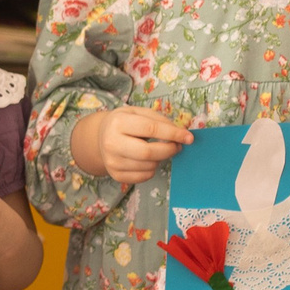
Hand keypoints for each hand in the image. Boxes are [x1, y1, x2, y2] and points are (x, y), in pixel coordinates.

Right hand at [75, 106, 191, 184]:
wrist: (100, 137)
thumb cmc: (125, 123)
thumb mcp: (139, 113)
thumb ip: (160, 121)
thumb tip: (181, 135)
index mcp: (118, 122)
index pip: (151, 129)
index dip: (173, 134)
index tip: (189, 137)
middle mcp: (111, 143)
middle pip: (148, 152)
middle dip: (169, 150)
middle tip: (177, 146)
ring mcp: (112, 161)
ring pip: (148, 166)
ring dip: (160, 159)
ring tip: (156, 150)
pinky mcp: (115, 175)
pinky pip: (144, 176)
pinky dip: (152, 169)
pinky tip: (147, 160)